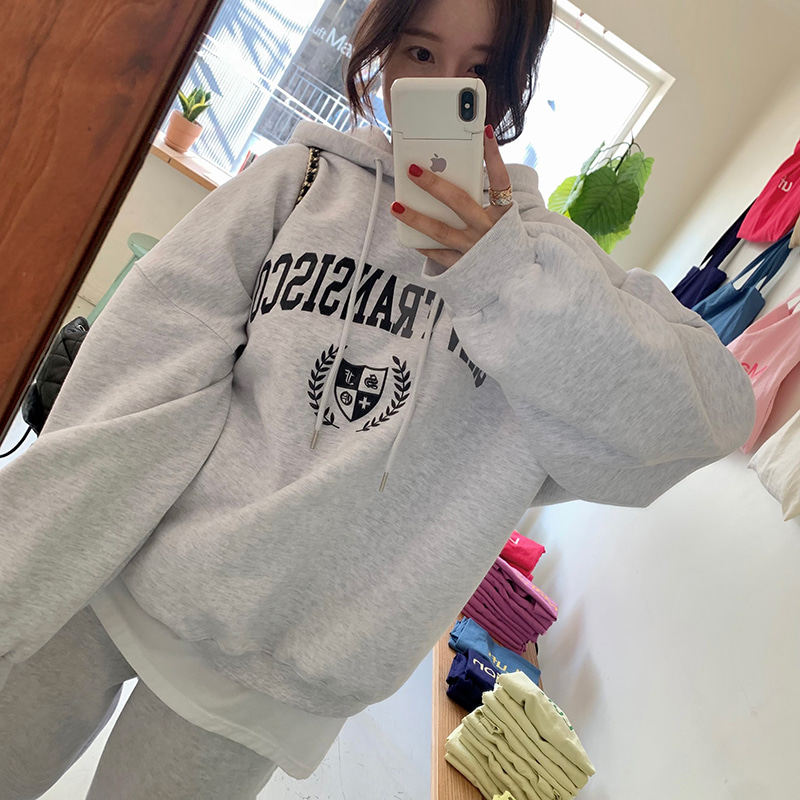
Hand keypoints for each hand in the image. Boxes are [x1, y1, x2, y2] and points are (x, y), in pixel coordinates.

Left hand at [390, 124, 512, 269]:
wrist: (516, 279)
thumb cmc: (502, 240)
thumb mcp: (502, 218)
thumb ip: (484, 197)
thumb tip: (450, 173)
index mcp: (503, 215)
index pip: (500, 180)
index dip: (493, 156)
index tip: (483, 131)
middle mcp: (488, 231)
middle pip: (459, 202)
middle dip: (434, 184)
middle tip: (412, 169)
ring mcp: (474, 250)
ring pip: (440, 231)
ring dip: (415, 217)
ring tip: (395, 206)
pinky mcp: (463, 267)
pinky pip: (438, 255)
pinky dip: (423, 245)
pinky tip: (407, 235)